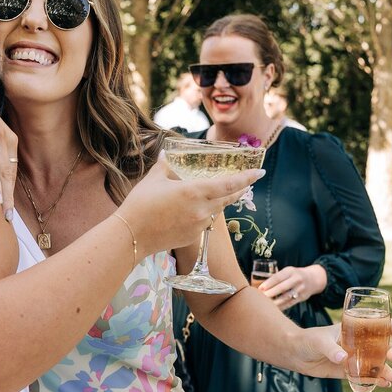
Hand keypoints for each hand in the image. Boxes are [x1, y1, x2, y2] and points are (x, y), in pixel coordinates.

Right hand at [118, 153, 263, 255]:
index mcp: (194, 191)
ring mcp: (198, 225)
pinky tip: (190, 211)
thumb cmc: (140, 204)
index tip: (260, 172)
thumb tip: (166, 153)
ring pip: (215, 211)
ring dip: (218, 202)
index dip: (247, 178)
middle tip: (246, 182)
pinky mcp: (192, 237)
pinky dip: (202, 214)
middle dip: (238, 189)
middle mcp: (201, 209)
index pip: (229, 184)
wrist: (131, 236)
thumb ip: (164, 166)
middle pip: (228, 199)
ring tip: (212, 194)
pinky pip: (203, 222)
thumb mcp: (153, 180)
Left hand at [260, 264, 326, 310]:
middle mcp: (297, 279)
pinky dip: (281, 306)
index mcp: (290, 271)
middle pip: (282, 287)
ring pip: (286, 297)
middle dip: (271, 293)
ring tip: (266, 305)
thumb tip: (260, 286)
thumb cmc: (294, 275)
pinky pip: (290, 303)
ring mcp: (300, 289)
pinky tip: (274, 309)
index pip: (278, 277)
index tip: (260, 288)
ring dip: (275, 302)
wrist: (314, 278)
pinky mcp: (302, 297)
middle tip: (261, 298)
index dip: (268, 283)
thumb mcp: (287, 271)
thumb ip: (276, 277)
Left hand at [290, 320, 391, 384]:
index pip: (375, 325)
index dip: (388, 326)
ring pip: (374, 363)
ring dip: (385, 369)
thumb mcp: (319, 342)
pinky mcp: (347, 371)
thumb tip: (343, 358)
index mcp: (352, 329)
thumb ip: (331, 349)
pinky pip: (364, 376)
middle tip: (391, 356)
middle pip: (379, 346)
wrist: (294, 354)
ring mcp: (353, 357)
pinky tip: (385, 384)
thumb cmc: (307, 340)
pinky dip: (375, 380)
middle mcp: (356, 343)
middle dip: (389, 351)